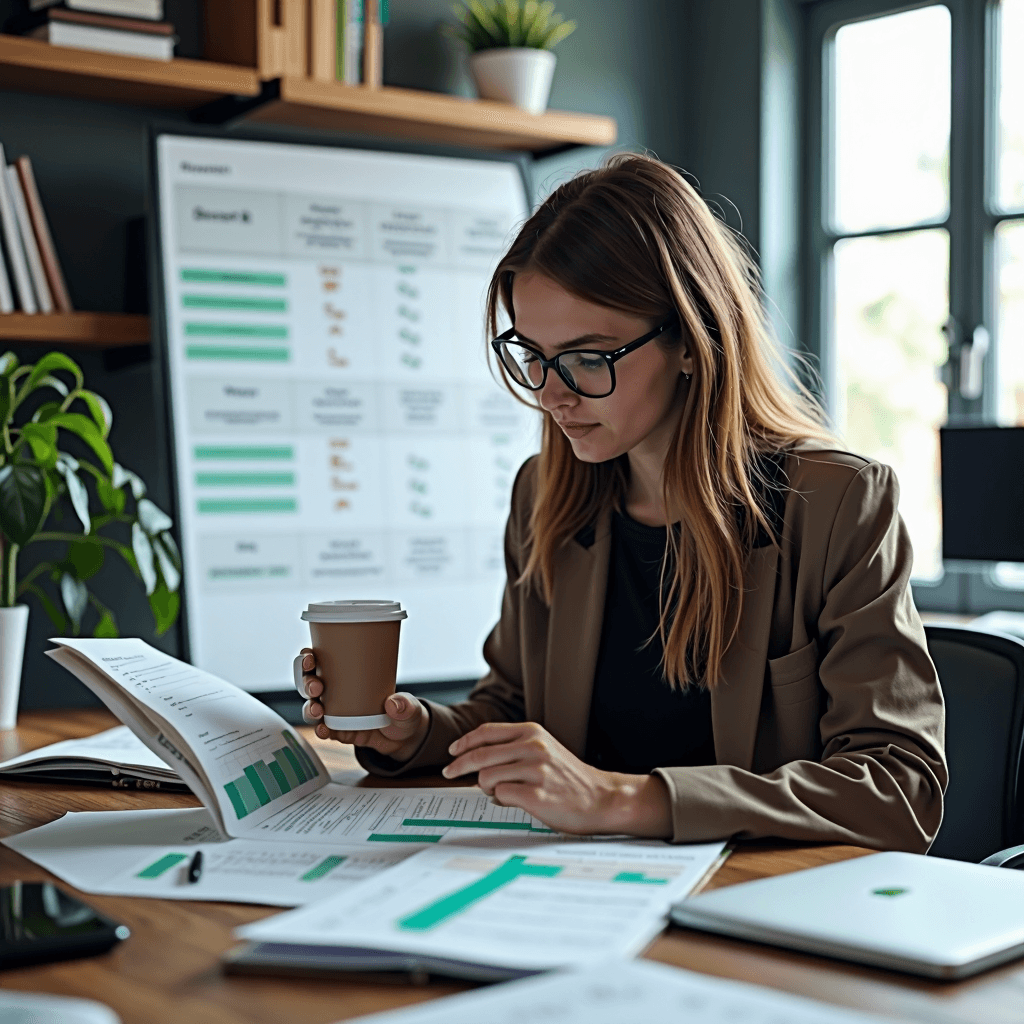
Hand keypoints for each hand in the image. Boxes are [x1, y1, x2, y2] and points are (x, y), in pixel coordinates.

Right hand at [299, 648, 429, 762]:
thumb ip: (405, 705)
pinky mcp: (339, 733)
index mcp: (349, 674)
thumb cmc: (403, 711)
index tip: (310, 657)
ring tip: (318, 710)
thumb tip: (394, 704)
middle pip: (310, 683)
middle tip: (317, 687)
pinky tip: (323, 730)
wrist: (404, 738)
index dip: (308, 658)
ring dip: (310, 707)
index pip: (321, 661)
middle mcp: (337, 692)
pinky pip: (324, 730)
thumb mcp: (409, 706)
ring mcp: (335, 713)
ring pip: (312, 707)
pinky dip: (321, 730)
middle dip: (307, 682)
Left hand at [441, 721, 672, 837]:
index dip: (464, 742)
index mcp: (532, 732)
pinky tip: (514, 800)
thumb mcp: (543, 749)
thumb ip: (513, 748)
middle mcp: (533, 746)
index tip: (452, 751)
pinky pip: (501, 796)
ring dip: (487, 788)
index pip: (487, 732)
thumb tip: (476, 758)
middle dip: (459, 765)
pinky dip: (501, 800)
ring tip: (502, 792)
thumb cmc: (569, 777)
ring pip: (486, 777)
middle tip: (449, 773)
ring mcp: (535, 770)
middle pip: (480, 754)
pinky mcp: (536, 794)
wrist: (601, 798)